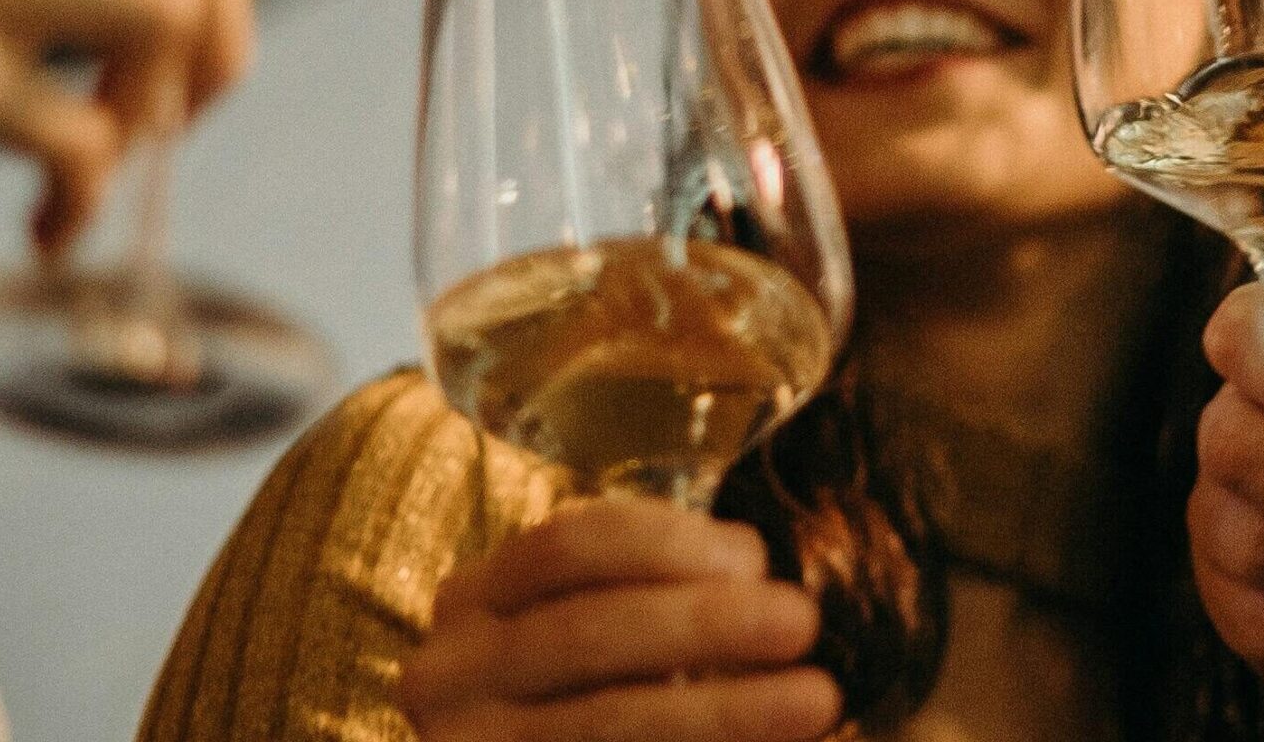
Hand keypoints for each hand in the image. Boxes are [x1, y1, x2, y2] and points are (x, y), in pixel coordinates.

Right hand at [397, 497, 842, 741]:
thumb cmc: (577, 700)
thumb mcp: (585, 634)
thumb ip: (648, 596)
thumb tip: (755, 565)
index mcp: (474, 601)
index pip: (566, 547)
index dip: (666, 542)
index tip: (753, 556)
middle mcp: (448, 673)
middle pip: (588, 631)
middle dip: (706, 623)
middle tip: (800, 621)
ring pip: (604, 721)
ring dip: (720, 711)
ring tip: (815, 700)